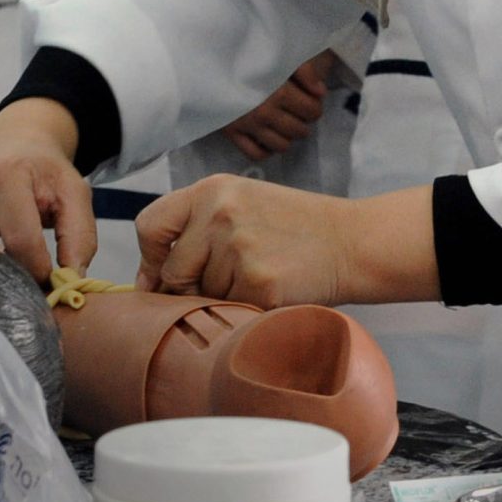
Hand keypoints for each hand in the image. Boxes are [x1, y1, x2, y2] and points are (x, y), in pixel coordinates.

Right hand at [0, 99, 94, 282]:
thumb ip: (80, 237)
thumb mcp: (74, 193)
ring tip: (9, 275)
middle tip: (29, 286)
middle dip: (11, 276)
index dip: (39, 270)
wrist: (12, 142)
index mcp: (7, 175)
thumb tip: (70, 281)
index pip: (21, 240)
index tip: (50, 282)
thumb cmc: (44, 171)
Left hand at [137, 180, 438, 306]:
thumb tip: (150, 281)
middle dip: (190, 288)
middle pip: (173, 270)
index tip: (161, 277)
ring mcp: (238, 248)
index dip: (150, 258)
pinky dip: (246, 311)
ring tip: (259, 278)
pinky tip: (270, 292)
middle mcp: (219, 213)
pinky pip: (230, 311)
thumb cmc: (293, 228)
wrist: (351, 242)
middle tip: (227, 283)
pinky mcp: (258, 282)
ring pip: (202, 295)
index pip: (150, 226)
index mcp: (210, 190)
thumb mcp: (241, 204)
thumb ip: (195, 228)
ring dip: (222, 299)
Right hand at [219, 52, 342, 161]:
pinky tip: (268, 138)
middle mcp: (265, 113)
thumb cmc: (247, 55)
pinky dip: (266, 150)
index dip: (315, 106)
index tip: (310, 100)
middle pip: (300, 131)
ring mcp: (248, 126)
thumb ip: (305, 71)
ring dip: (287, 136)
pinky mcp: (232, 133)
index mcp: (280, 93)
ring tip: (284, 123)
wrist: (208, 60)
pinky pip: (256, 154)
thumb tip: (321, 93)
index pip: (312, 111)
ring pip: (281, 146)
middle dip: (303, 122)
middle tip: (297, 111)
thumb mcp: (279, 55)